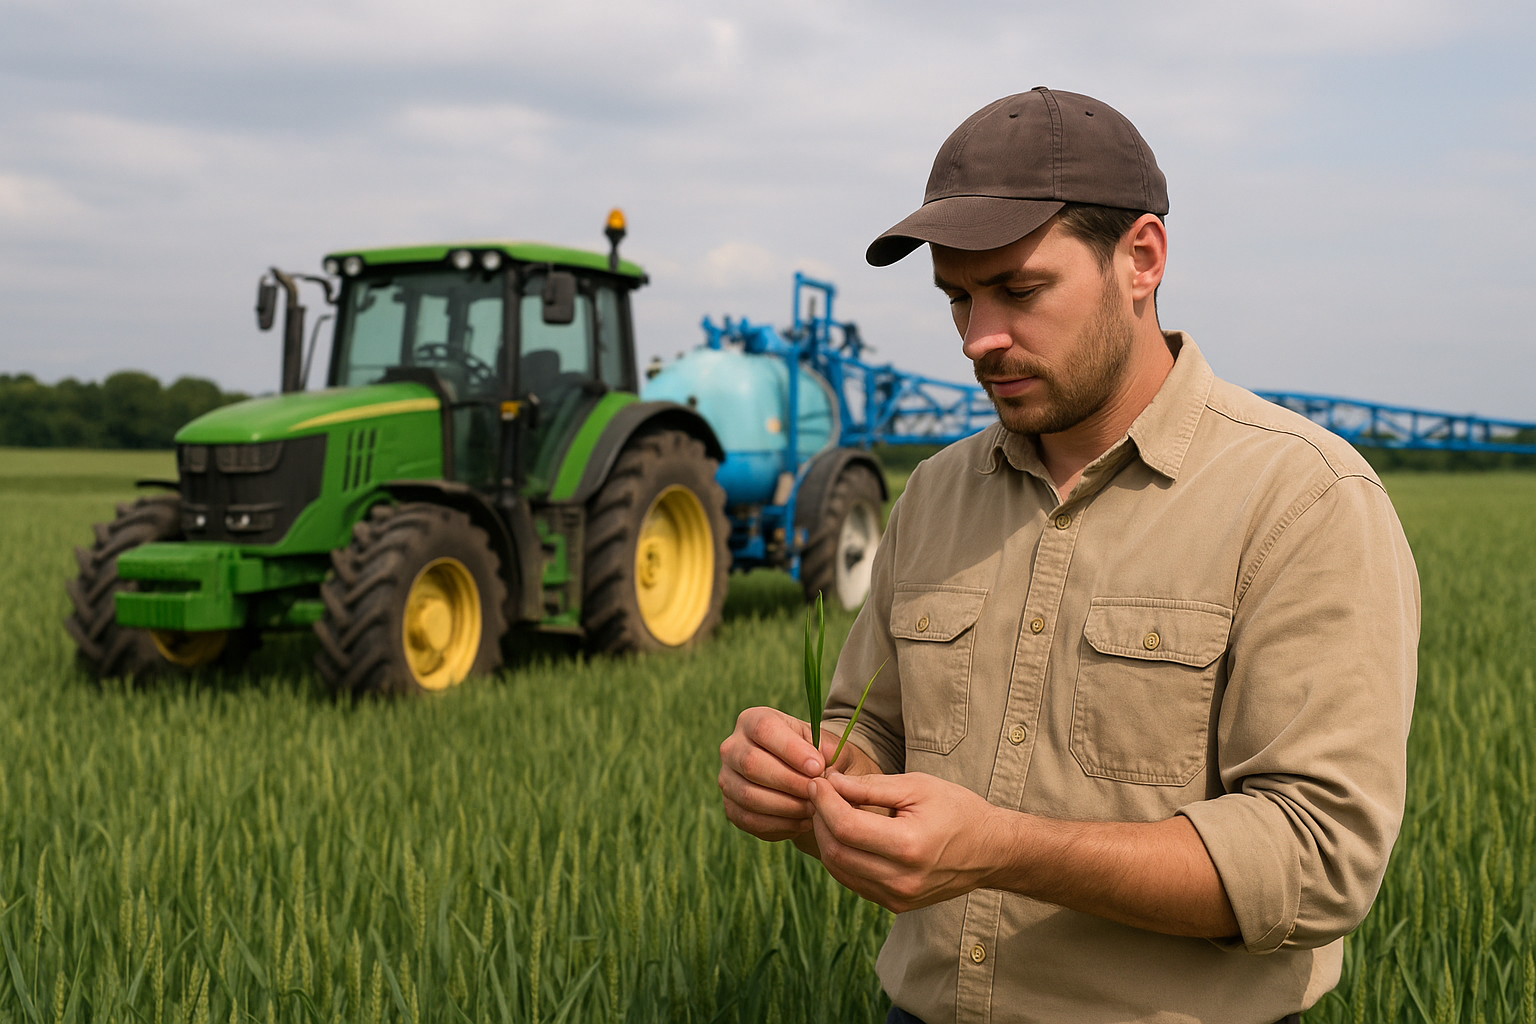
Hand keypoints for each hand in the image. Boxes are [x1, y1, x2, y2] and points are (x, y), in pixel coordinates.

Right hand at [718, 707, 824, 841]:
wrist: (804, 778)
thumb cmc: (815, 755)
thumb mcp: (825, 745)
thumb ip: (827, 751)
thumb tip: (823, 766)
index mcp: (752, 720)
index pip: (764, 729)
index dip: (791, 749)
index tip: (818, 767)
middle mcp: (732, 747)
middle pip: (751, 763)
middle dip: (790, 781)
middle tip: (817, 792)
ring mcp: (727, 778)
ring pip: (749, 795)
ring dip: (786, 806)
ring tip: (814, 808)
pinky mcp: (730, 807)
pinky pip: (749, 819)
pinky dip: (779, 824)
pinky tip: (802, 821)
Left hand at [809, 770, 1005, 912]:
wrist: (990, 850)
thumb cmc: (957, 810)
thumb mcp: (917, 786)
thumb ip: (870, 787)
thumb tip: (830, 783)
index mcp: (908, 846)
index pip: (846, 827)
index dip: (824, 801)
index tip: (817, 781)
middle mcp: (900, 879)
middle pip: (836, 850)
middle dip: (819, 818)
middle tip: (819, 793)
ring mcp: (897, 897)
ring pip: (838, 869)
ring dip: (826, 838)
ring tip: (829, 811)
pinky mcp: (895, 904)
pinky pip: (853, 881)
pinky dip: (841, 856)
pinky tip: (845, 834)